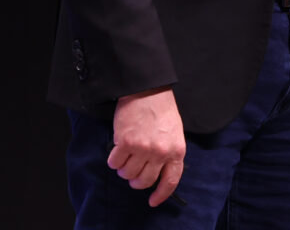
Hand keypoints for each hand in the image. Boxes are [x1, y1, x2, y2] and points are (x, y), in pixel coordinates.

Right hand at [107, 85, 183, 207]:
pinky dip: (113, 161)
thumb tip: (157, 173)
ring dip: (123, 170)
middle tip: (133, 174)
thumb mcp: (174, 133)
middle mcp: (160, 153)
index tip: (152, 201)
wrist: (147, 89)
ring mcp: (142, 148)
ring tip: (125, 159)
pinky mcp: (125, 142)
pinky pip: (115, 163)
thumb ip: (168, 153)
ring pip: (128, 174)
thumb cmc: (161, 110)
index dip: (160, 194)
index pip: (170, 181)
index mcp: (176, 151)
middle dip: (136, 181)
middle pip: (144, 181)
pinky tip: (116, 151)